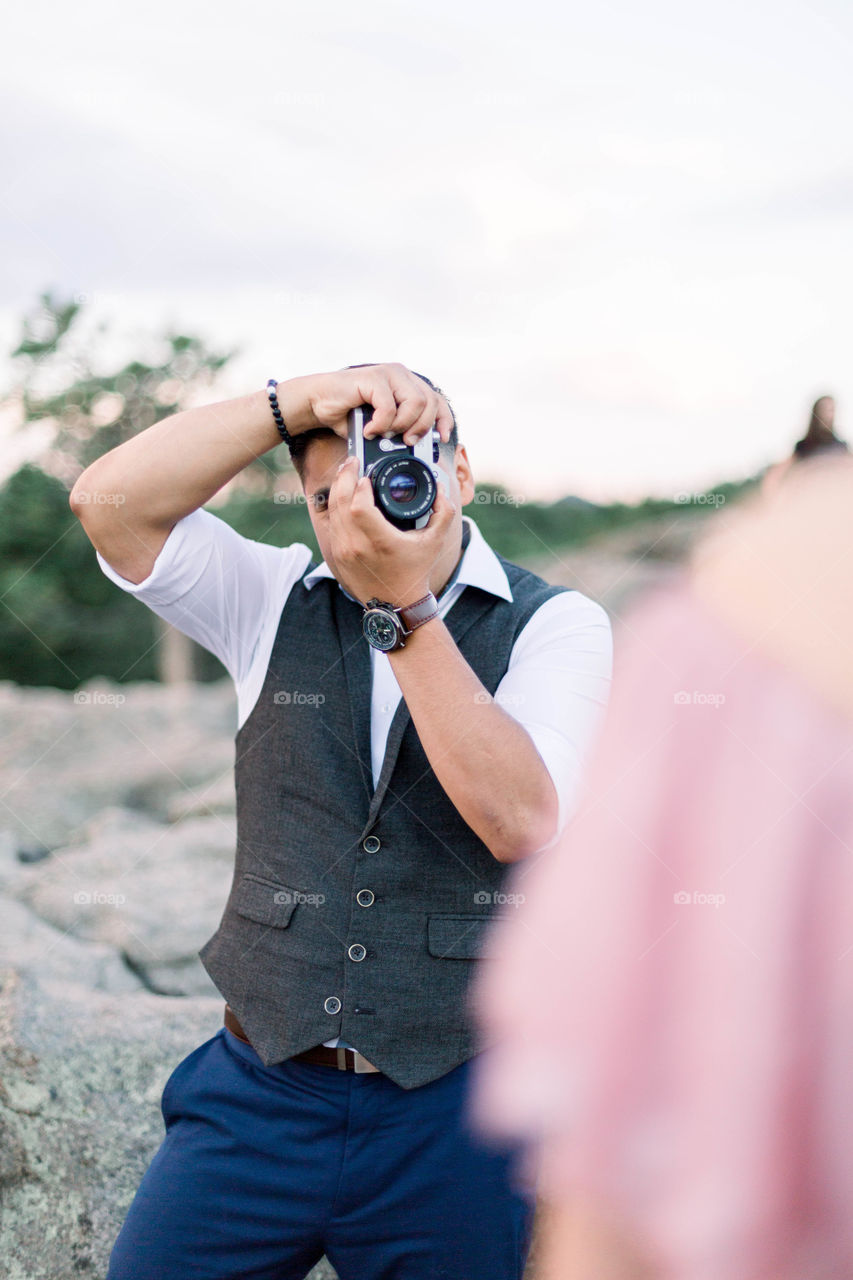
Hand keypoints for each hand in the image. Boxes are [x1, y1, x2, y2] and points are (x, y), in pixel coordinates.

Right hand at [302, 362, 454, 446]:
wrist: (319, 403)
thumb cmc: (349, 415)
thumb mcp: (381, 427)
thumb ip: (400, 431)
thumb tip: (417, 449)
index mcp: (407, 385)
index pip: (437, 400)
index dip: (443, 420)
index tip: (442, 438)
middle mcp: (401, 375)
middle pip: (429, 403)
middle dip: (421, 428)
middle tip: (405, 441)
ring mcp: (388, 374)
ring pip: (415, 402)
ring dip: (401, 425)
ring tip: (384, 433)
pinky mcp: (374, 377)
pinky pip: (390, 406)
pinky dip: (381, 423)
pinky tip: (369, 429)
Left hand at [327, 456, 456, 605]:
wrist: (397, 604)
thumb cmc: (415, 571)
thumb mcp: (435, 542)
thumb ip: (444, 512)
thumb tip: (440, 488)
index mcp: (380, 541)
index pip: (359, 506)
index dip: (360, 485)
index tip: (368, 476)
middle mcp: (357, 546)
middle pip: (339, 502)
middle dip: (344, 477)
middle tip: (352, 463)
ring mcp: (344, 552)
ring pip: (332, 512)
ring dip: (337, 490)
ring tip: (346, 474)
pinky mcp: (337, 556)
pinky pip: (331, 524)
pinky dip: (335, 507)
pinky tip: (342, 496)